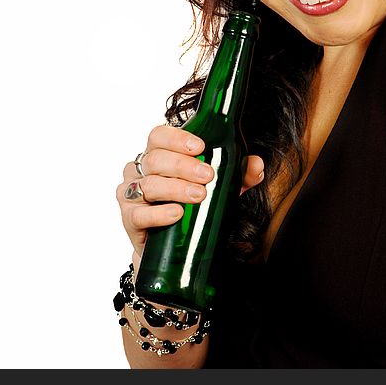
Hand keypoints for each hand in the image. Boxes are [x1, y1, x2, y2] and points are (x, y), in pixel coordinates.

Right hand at [116, 124, 264, 258]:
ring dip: (175, 188)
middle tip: (207, 176)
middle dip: (183, 165)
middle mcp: (140, 171)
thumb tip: (256, 165)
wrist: (172, 247)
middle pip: (155, 159)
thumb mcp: (218, 189)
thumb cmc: (191, 208)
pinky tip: (176, 214)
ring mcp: (131, 194)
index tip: (200, 147)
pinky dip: (158, 213)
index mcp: (158, 155)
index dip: (177, 138)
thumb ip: (238, 176)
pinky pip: (139, 214)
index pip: (159, 136)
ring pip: (149, 185)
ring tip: (199, 195)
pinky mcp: (129, 219)